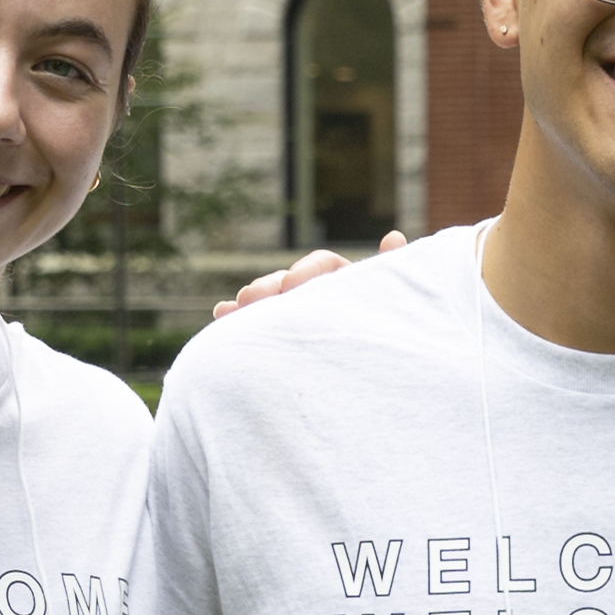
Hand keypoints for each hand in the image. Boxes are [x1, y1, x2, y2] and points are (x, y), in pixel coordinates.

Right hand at [211, 230, 402, 316]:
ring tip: (235, 309)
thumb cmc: (389, 330)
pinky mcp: (275, 332)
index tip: (292, 284)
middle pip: (286, 280)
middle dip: (268, 286)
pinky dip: (235, 316)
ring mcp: (292, 313)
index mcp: (343, 280)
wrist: (376, 378)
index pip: (321, 266)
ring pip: (267, 299)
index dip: (305, 271)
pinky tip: (220, 314)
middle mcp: (314, 292)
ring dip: (249, 300)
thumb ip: (391, 272)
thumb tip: (394, 236)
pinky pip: (252, 321)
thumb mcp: (393, 302)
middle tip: (253, 298)